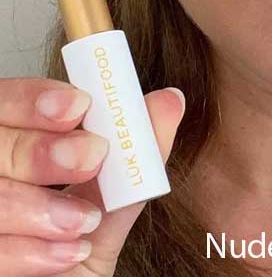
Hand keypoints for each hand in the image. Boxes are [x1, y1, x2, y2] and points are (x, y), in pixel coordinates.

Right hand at [0, 77, 184, 275]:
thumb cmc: (75, 266)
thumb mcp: (106, 214)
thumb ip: (132, 159)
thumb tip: (170, 101)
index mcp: (12, 150)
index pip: (7, 103)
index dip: (35, 98)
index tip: (80, 105)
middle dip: (42, 148)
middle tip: (92, 157)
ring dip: (38, 205)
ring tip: (85, 222)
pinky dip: (29, 250)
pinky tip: (67, 253)